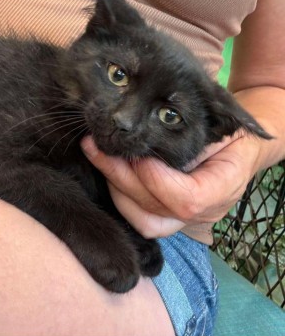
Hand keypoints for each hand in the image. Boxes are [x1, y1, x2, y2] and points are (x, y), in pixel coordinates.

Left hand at [81, 132, 262, 237]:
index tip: (140, 153)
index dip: (157, 180)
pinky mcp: (167, 214)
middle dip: (120, 177)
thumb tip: (160, 115)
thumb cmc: (231, 131)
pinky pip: (139, 216)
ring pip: (142, 221)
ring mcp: (183, 218)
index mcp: (223, 187)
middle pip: (156, 211)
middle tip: (97, 145)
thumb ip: (201, 128)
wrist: (239, 147)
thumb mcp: (224, 124)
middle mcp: (203, 211)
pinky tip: (106, 167)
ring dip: (114, 187)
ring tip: (97, 154)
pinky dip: (118, 194)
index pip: (187, 201)